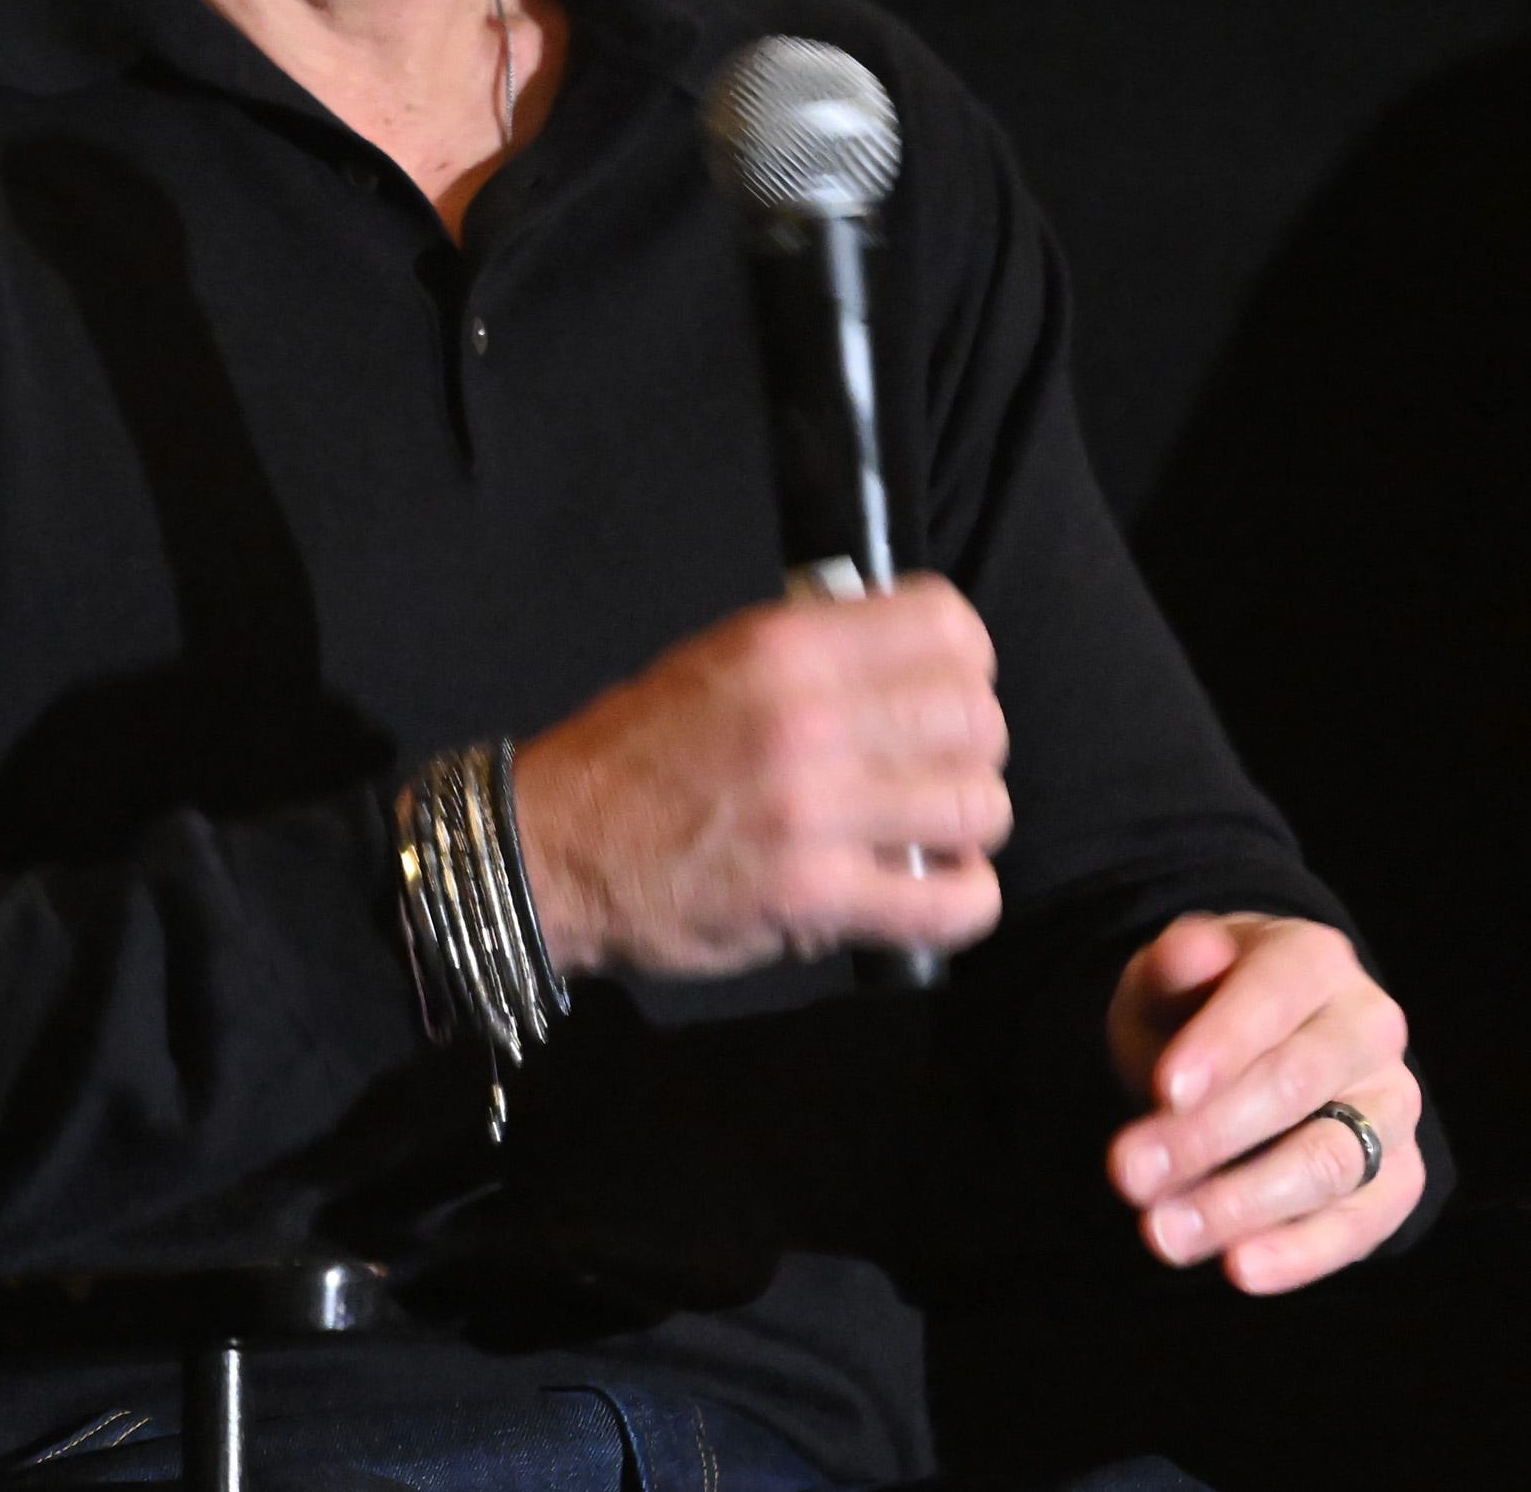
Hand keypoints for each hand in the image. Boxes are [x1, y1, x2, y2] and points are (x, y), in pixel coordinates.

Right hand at [510, 575, 1008, 977]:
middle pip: (978, 720)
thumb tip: (910, 663)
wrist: (552, 849)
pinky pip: (953, 903)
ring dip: (963, 829)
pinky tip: (928, 893)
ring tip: (925, 838)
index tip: (940, 692)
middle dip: (968, 752)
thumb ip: (812, 656)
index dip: (963, 663)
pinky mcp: (813, 897)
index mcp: (782, 647)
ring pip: (978, 808)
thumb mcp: (713, 663)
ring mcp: (812, 810)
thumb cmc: (634, 758)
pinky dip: (959, 904)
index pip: (948, 626)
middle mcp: (806, 718)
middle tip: (931, 775)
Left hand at [1105, 912, 1424, 1292]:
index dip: (1221, 1044)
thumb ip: (1172, 965)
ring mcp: (1393, 1106)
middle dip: (1206, 1135)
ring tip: (1162, 1231)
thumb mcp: (1166, 979)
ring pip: (1329, 1161)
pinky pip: (1361, 1223)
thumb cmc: (1197, 1009)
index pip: (1274, 995)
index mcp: (1314, 958)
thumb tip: (1191, 950)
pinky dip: (1301, 1252)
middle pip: (1297, 1084)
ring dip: (1241, 1203)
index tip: (1163, 1091)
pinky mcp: (1398, 1177)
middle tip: (1127, 1173)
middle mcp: (1370, 1028)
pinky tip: (1238, 1268)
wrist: (1248, 1052)